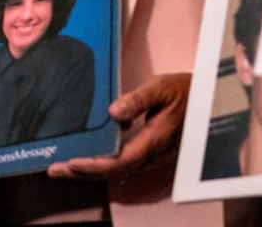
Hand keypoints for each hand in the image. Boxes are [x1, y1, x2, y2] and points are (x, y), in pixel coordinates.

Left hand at [48, 72, 187, 182]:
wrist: (208, 101)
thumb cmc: (183, 91)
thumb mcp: (161, 88)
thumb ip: (137, 100)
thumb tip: (113, 112)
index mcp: (154, 141)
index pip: (120, 161)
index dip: (94, 166)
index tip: (71, 163)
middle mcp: (152, 155)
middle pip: (114, 172)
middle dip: (83, 173)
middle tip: (53, 170)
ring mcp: (152, 158)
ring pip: (117, 171)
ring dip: (89, 171)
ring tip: (63, 168)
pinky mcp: (150, 154)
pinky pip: (123, 165)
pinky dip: (102, 166)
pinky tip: (87, 162)